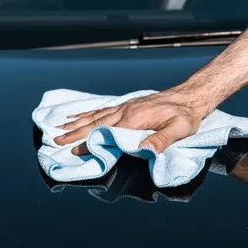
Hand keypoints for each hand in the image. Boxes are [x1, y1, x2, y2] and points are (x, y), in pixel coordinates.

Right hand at [53, 88, 210, 154]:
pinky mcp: (128, 105)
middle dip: (75, 133)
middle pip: (95, 123)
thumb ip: (161, 140)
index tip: (74, 151)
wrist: (190, 96)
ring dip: (77, 123)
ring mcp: (125, 106)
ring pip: (96, 116)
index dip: (90, 142)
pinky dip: (88, 113)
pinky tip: (78, 116)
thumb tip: (142, 150)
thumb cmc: (186, 116)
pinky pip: (103, 109)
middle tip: (57, 142)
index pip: (108, 133)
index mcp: (136, 119)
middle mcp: (126, 111)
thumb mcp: (179, 129)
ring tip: (60, 129)